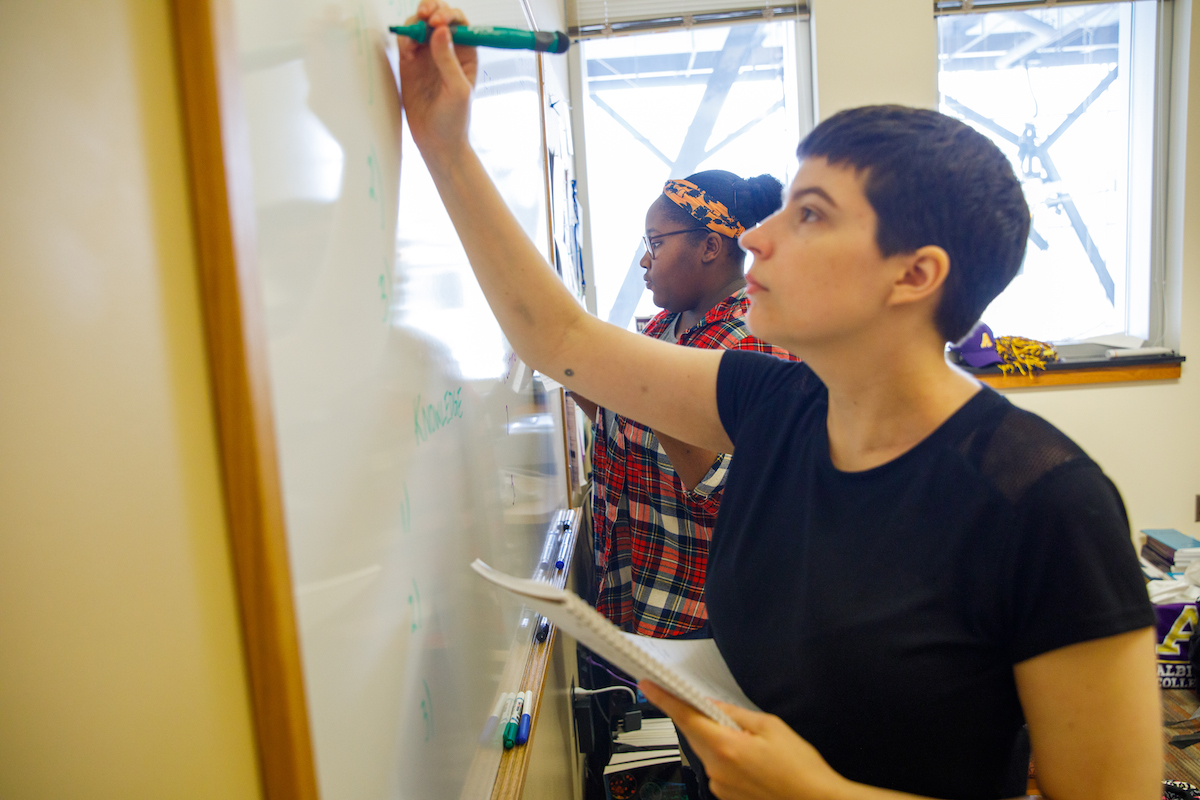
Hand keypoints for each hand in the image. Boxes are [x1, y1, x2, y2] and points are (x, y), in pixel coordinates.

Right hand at [396, 0, 477, 165]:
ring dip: (415, 22)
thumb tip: (440, 31)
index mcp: (466, 54)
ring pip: (420, 25)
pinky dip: (404, 38)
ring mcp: (428, 56)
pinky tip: (406, 49)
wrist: (437, 142)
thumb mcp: (457, 90)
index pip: (459, 23)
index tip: (438, 22)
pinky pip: (406, 41)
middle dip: (430, 10)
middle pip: (438, 17)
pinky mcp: (410, 64)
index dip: (448, 15)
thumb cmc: (455, 120)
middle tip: (424, 16)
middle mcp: (448, 51)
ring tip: (412, 38)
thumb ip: (448, 60)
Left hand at [639, 681, 849, 799]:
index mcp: (725, 747)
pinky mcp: (726, 797)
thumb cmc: (800, 768)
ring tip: (754, 744)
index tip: (648, 686)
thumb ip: (736, 714)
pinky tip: (753, 761)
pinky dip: (727, 758)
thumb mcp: (771, 728)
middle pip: (695, 734)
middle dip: (702, 720)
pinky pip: (718, 769)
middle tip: (721, 712)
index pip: (685, 717)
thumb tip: (712, 705)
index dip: (664, 699)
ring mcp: (719, 787)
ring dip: (719, 741)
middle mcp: (716, 769)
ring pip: (707, 752)